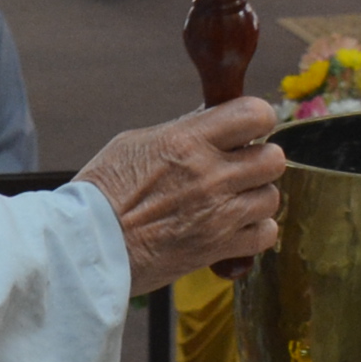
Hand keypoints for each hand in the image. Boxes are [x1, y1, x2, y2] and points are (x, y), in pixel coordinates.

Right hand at [76, 99, 284, 294]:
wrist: (87, 246)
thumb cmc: (100, 193)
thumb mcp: (134, 143)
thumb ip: (180, 130)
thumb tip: (209, 120)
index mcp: (188, 141)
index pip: (255, 113)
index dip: (257, 119)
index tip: (245, 130)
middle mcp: (211, 175)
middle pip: (274, 158)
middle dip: (259, 161)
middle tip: (239, 169)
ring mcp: (219, 214)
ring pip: (273, 197)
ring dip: (256, 198)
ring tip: (231, 202)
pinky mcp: (219, 248)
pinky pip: (266, 234)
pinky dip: (255, 231)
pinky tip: (234, 227)